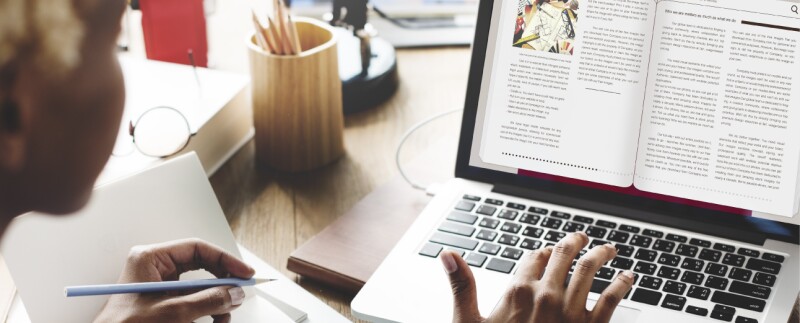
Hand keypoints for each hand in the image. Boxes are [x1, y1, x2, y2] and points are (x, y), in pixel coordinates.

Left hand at [94, 239, 254, 322]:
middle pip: (201, 267)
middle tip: (239, 293)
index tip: (244, 273)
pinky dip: (206, 312)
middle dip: (222, 283)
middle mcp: (155, 268)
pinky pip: (192, 302)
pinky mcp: (163, 303)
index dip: (225, 260)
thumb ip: (208, 300)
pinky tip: (213, 321)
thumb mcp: (174, 312)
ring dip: (216, 302)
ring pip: (199, 287)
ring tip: (223, 317)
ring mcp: (159, 286)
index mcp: (151, 259)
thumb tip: (235, 292)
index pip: (197, 249)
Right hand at [441, 232, 634, 322]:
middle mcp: (546, 296)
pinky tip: (628, 277)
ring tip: (608, 249)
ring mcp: (571, 312)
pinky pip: (611, 300)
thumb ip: (462, 286)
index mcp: (518, 292)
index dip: (541, 252)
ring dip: (601, 255)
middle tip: (581, 238)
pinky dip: (621, 284)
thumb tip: (448, 255)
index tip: (547, 251)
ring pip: (590, 270)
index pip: (534, 257)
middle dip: (574, 242)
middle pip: (564, 256)